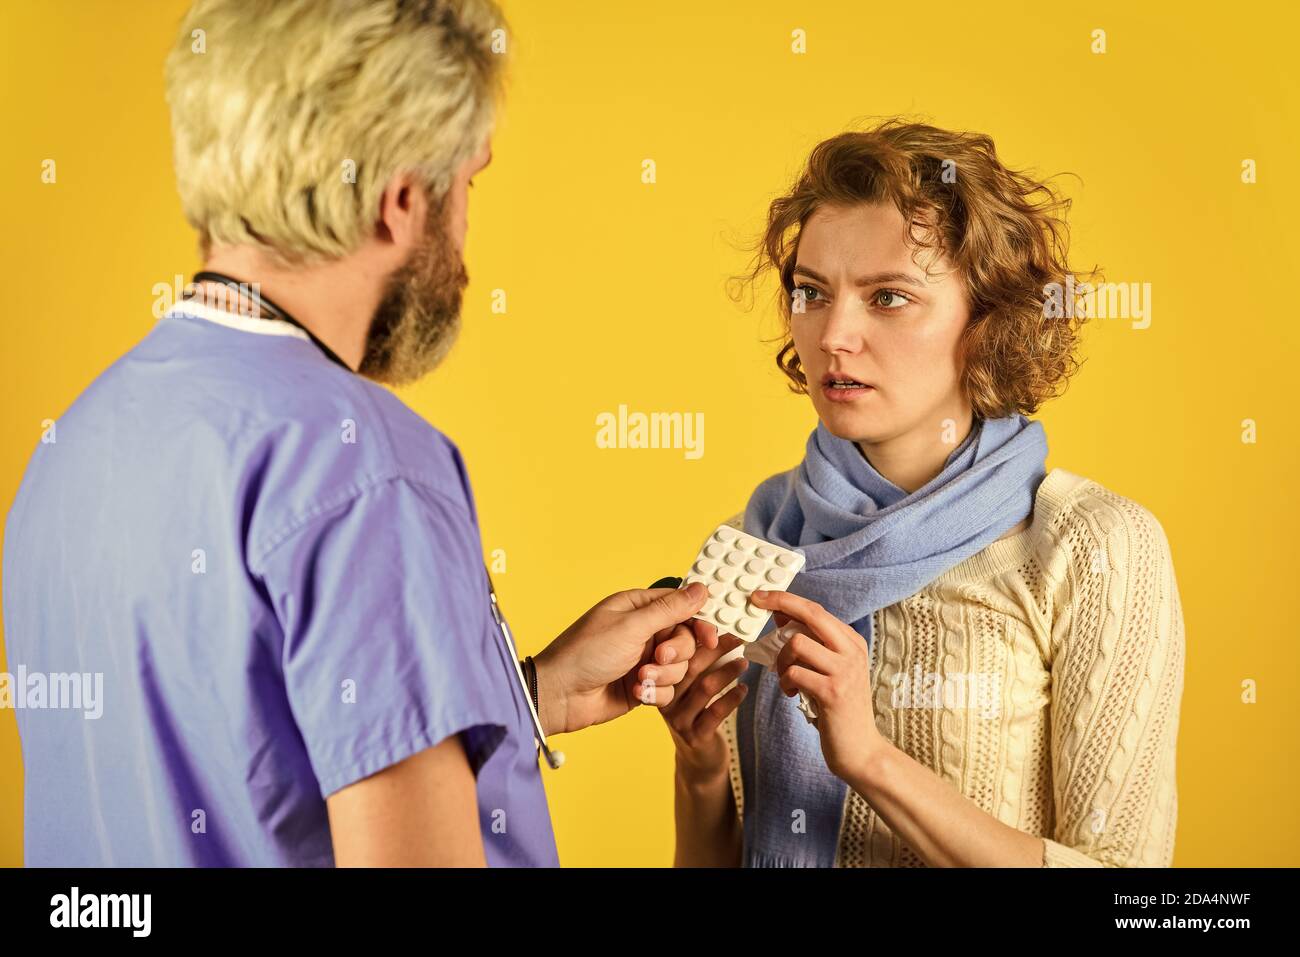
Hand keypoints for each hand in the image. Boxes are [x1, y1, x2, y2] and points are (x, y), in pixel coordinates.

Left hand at [533, 582, 714, 734]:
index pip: (682, 606)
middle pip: (685, 639)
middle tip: (658, 657)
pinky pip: (668, 689)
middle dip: (676, 652)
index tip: (709, 637)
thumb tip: (701, 588)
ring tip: (639, 678)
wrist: (560, 696)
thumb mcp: (631, 626)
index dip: (699, 621)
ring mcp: (643, 659)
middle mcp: (643, 632)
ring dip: (663, 675)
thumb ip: (670, 610)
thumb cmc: (586, 653)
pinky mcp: (643, 685)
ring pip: (679, 667)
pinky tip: (636, 693)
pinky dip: (655, 693)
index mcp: (638, 608)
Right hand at [659, 624, 748, 782]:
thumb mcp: (690, 686)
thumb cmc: (697, 713)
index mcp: (659, 680)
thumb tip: (719, 626)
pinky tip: (744, 689)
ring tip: (744, 662)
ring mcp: (678, 718)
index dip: (692, 635)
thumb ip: (696, 660)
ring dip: (727, 672)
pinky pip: (715, 712)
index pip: (672, 652)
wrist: (697, 761)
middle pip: (688, 666)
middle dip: (714, 649)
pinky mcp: (695, 736)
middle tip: (738, 636)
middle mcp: (664, 698)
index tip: (716, 622)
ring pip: (703, 687)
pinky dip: (732, 698)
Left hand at [748, 589, 884, 781]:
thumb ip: (812, 644)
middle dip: (779, 603)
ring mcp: (844, 671)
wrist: (861, 750)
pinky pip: (794, 673)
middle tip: (754, 603)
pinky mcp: (833, 693)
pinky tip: (791, 693)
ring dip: (781, 659)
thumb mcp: (830, 670)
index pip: (816, 609)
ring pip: (797, 643)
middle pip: (811, 613)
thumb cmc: (839, 709)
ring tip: (785, 677)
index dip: (785, 599)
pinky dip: (785, 681)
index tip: (759, 595)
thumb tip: (781, 614)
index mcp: (852, 642)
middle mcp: (852, 651)